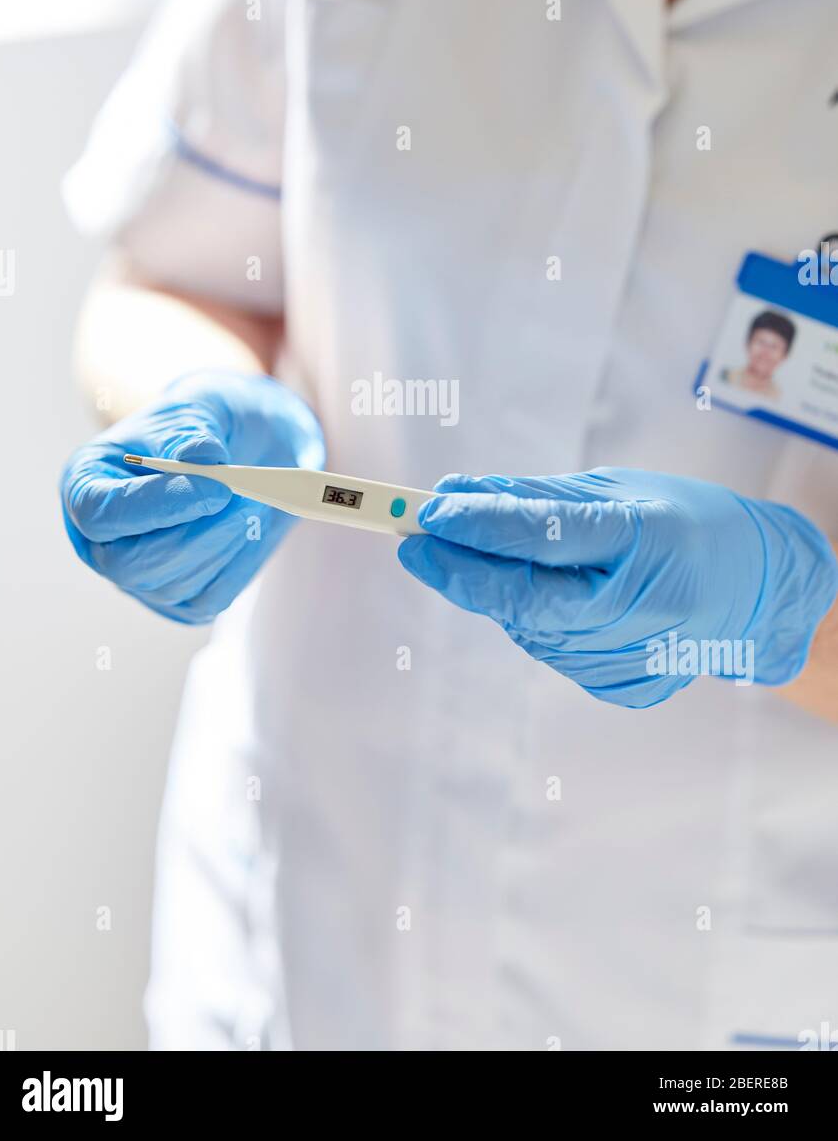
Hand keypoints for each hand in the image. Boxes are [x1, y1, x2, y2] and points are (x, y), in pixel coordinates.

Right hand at [61, 370, 324, 623]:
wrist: (240, 448)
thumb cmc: (203, 425)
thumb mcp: (194, 409)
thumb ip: (190, 434)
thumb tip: (203, 461)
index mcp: (87, 485)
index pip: (99, 514)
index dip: (154, 507)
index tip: (214, 489)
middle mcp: (102, 541)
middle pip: (131, 565)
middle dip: (193, 535)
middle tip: (239, 495)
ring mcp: (139, 577)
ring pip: (176, 584)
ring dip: (224, 543)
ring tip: (253, 498)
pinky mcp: (181, 600)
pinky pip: (209, 597)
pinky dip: (240, 562)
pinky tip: (252, 525)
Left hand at [398, 468, 837, 707]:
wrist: (760, 590)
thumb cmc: (685, 522)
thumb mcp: (617, 489)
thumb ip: (533, 497)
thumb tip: (453, 496)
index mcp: (651, 539)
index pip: (550, 536)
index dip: (483, 527)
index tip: (431, 511)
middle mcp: (646, 606)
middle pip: (529, 598)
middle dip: (462, 572)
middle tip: (415, 545)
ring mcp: (638, 656)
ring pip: (532, 629)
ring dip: (499, 595)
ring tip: (500, 560)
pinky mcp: (630, 687)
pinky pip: (556, 651)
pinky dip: (535, 622)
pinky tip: (554, 597)